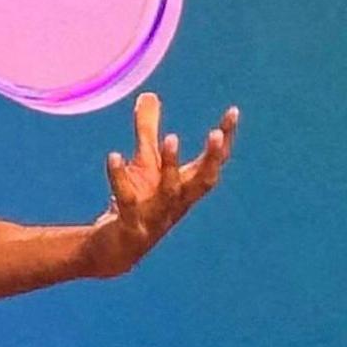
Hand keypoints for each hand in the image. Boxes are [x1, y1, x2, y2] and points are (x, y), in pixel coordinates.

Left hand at [83, 90, 235, 277]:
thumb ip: (147, 130)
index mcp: (186, 187)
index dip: (224, 140)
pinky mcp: (132, 226)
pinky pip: (127, 200)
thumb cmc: (138, 204)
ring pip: (170, 191)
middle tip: (216, 133)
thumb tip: (149, 95)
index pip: (213, 163)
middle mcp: (177, 203)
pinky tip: (113, 157)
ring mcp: (157, 217)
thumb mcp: (143, 165)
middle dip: (212, 158)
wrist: (115, 251)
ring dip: (172, 165)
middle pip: (203, 181)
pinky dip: (119, 178)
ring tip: (171, 138)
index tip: (233, 112)